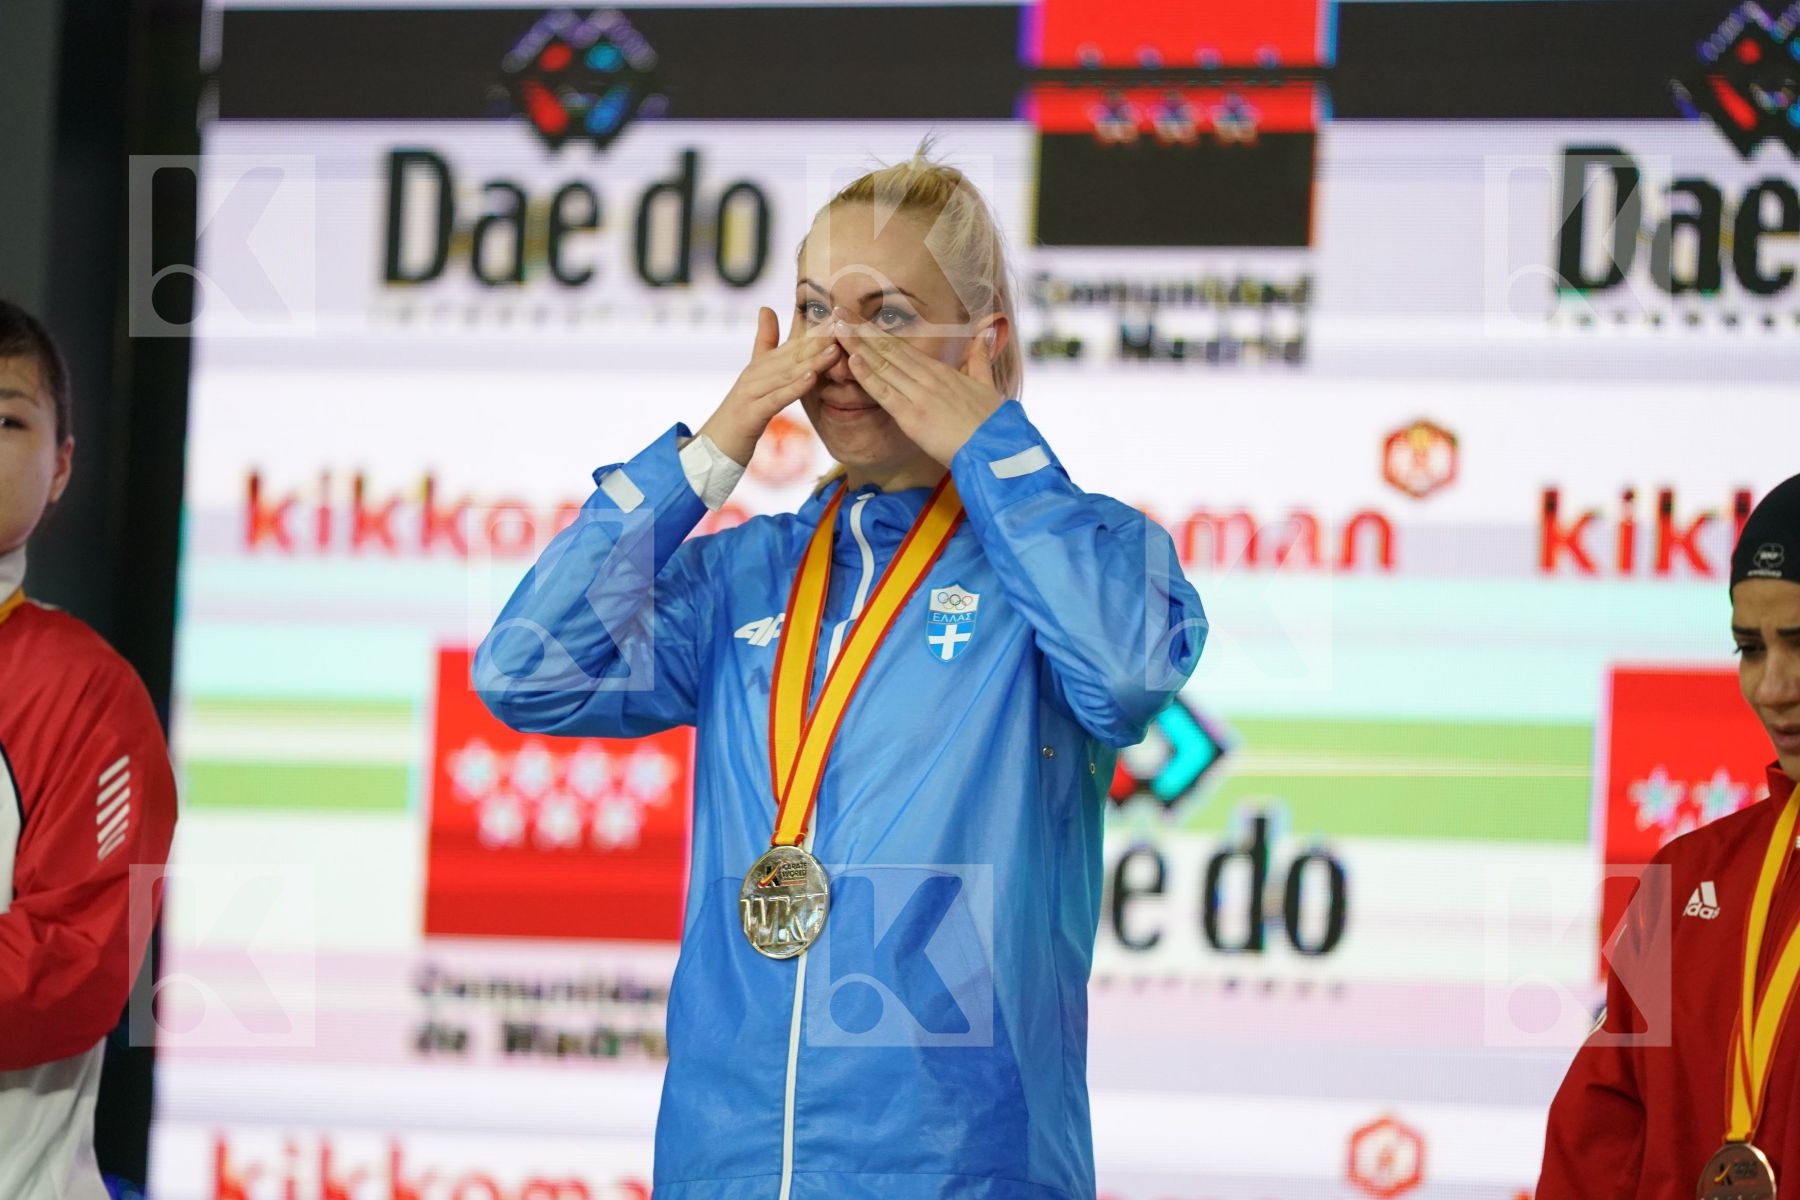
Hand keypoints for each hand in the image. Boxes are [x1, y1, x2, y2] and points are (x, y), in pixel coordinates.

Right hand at [697, 307, 839, 466]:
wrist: (714, 447)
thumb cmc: (741, 416)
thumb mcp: (755, 381)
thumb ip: (763, 345)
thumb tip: (766, 308)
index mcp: (759, 367)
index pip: (792, 345)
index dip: (815, 331)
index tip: (839, 317)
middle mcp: (754, 374)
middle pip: (792, 355)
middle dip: (819, 341)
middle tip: (843, 326)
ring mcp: (751, 392)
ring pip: (787, 374)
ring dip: (813, 361)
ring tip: (835, 349)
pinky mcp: (751, 413)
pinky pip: (777, 398)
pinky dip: (795, 387)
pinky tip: (812, 378)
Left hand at [834, 306, 1002, 467]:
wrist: (996, 449)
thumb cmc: (993, 422)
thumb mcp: (988, 385)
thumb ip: (980, 358)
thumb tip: (987, 331)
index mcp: (941, 371)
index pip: (902, 347)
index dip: (877, 332)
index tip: (858, 318)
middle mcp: (927, 378)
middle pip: (888, 349)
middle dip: (860, 329)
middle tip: (837, 310)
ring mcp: (918, 396)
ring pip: (882, 365)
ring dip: (857, 345)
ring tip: (836, 328)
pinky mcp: (912, 417)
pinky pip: (885, 394)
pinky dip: (867, 376)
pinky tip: (851, 360)